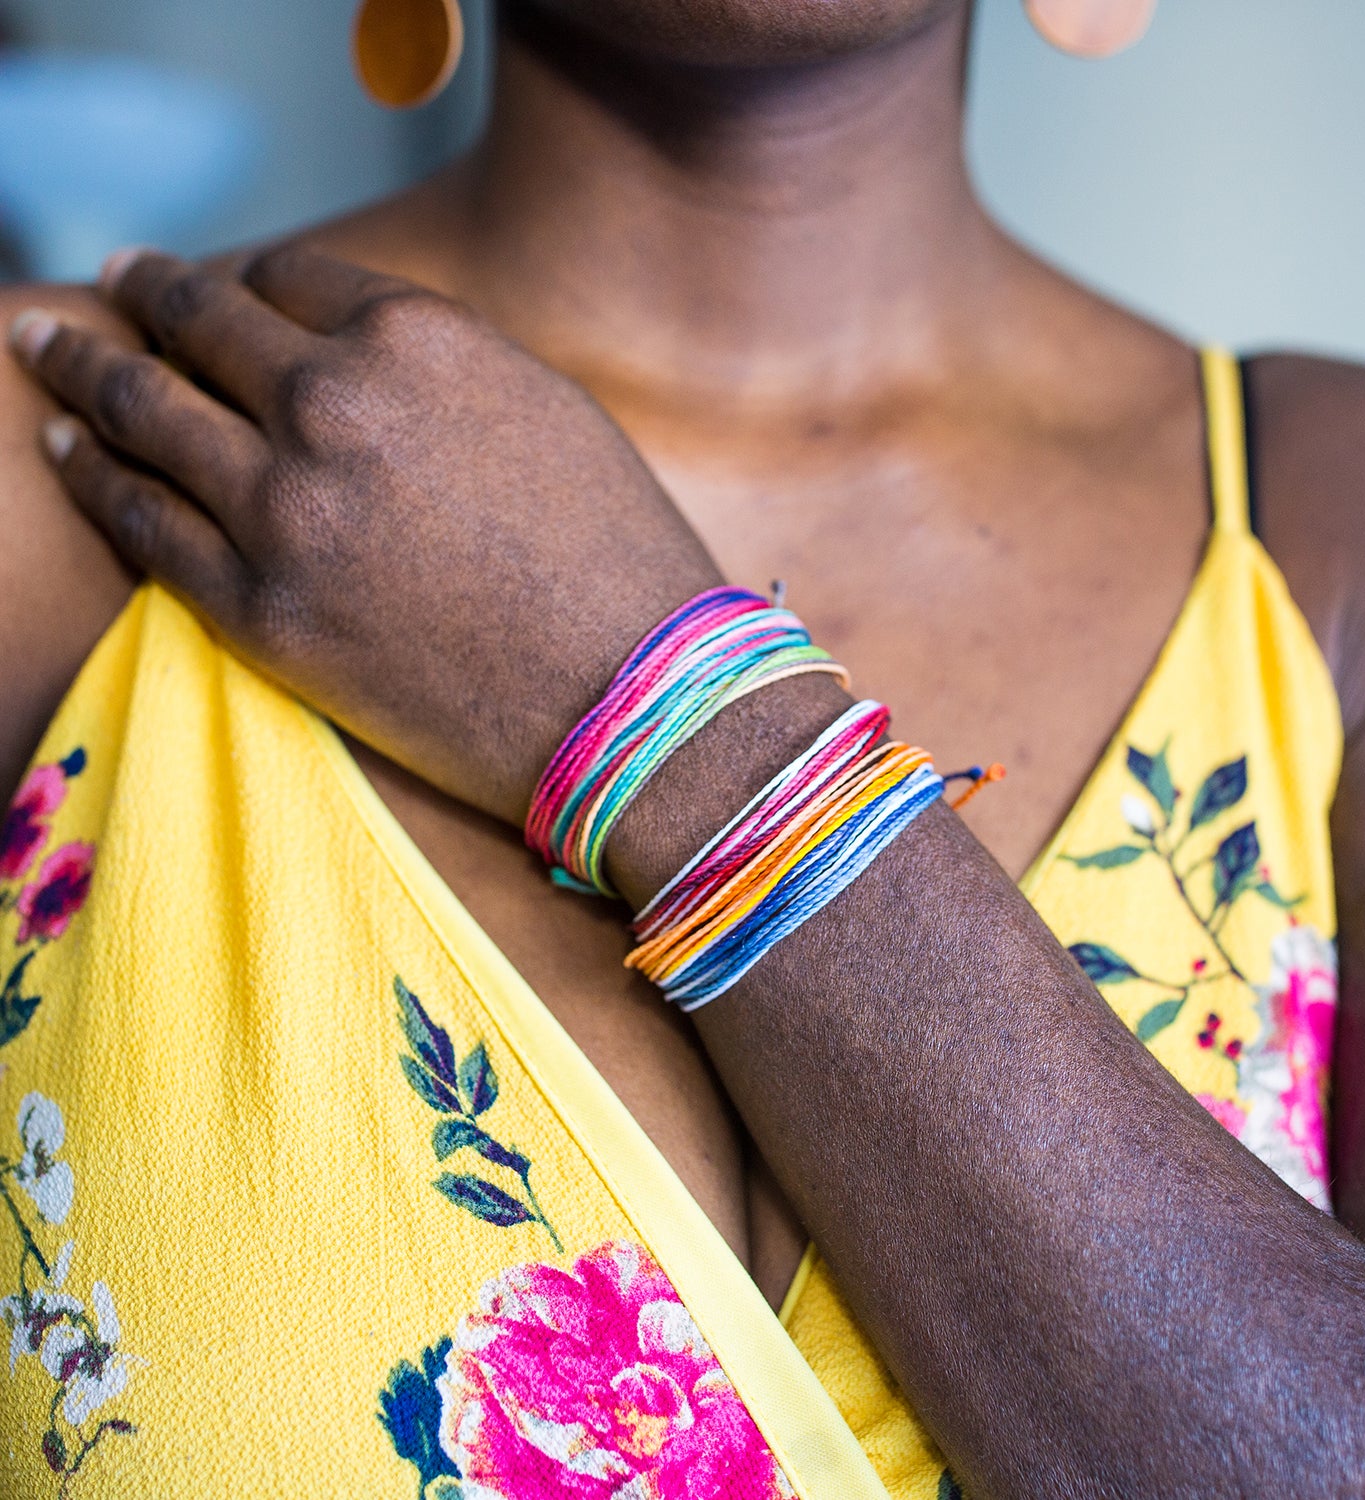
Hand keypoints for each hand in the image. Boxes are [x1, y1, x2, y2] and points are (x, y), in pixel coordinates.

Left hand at [9, 247, 721, 823]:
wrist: (636, 702)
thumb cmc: (619, 558)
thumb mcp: (547, 411)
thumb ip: (439, 365)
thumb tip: (352, 354)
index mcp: (417, 339)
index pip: (286, 276)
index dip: (242, 278)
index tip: (215, 287)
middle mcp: (334, 406)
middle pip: (198, 325)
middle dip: (144, 295)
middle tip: (109, 283)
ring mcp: (286, 511)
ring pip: (146, 413)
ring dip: (83, 371)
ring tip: (47, 350)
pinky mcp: (260, 613)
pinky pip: (145, 524)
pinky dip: (95, 477)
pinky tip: (67, 453)